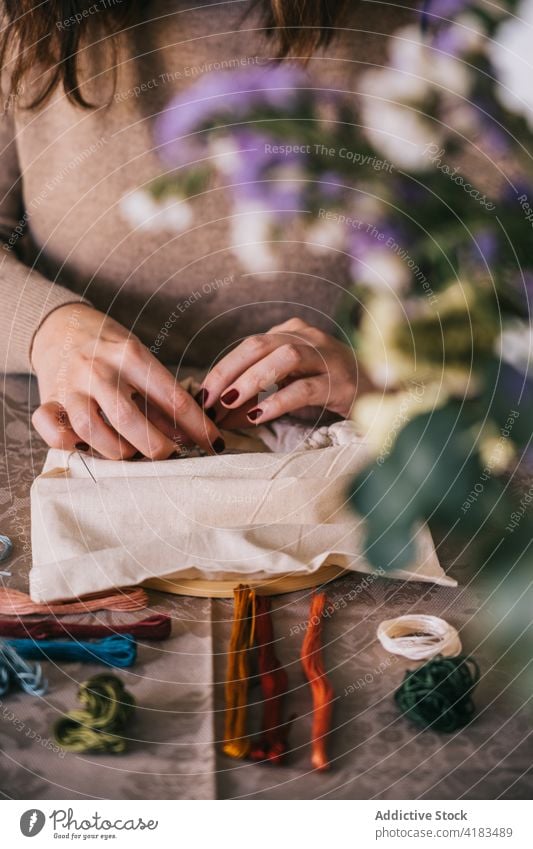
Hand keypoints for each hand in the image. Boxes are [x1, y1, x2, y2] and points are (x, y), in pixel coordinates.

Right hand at [31, 303, 224, 458]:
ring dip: (117, 451)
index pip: (172, 398)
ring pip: (91, 430)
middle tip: (169, 455)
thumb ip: (161, 400)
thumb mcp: (142, 361)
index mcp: (131, 355)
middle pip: (129, 420)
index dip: (197, 427)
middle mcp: (99, 369)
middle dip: (156, 447)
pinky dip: (71, 445)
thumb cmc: (111, 349)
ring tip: (132, 452)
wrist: (60, 326)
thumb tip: (189, 438)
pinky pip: (53, 431)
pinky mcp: (49, 399)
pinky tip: (88, 447)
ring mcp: (71, 385)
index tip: (215, 445)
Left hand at [199, 318, 358, 426]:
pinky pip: (304, 388)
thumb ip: (259, 387)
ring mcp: (327, 358)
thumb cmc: (329, 387)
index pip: (249, 345)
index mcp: (292, 332)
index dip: (222, 369)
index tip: (203, 396)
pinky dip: (278, 401)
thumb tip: (219, 409)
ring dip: (251, 381)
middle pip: (259, 345)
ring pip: (283, 359)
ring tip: (230, 404)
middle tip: (209, 400)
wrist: (381, 395)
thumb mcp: (291, 380)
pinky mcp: (341, 383)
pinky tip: (259, 416)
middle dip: (228, 372)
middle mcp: (308, 338)